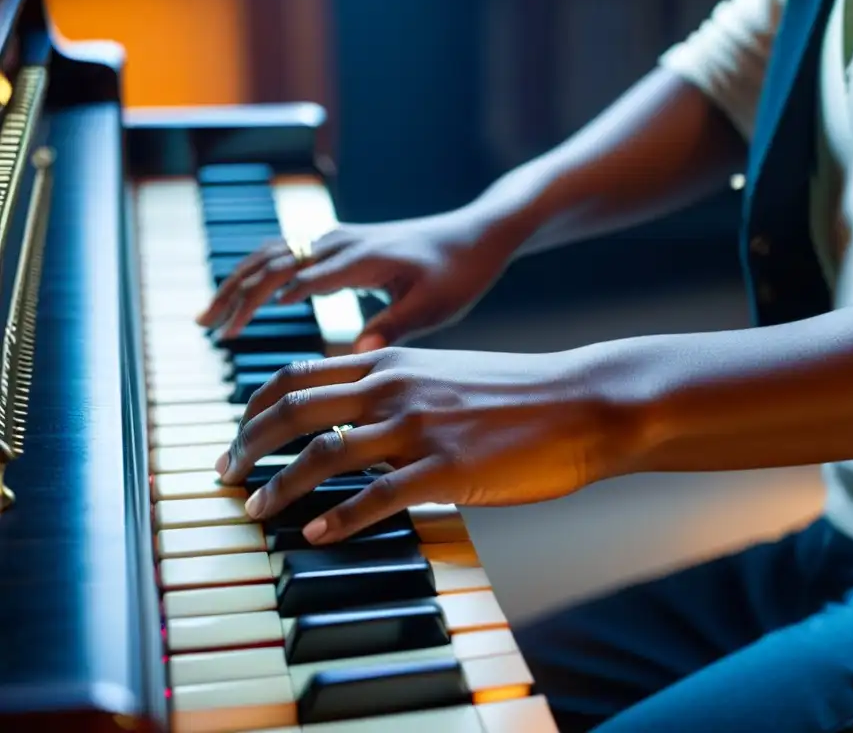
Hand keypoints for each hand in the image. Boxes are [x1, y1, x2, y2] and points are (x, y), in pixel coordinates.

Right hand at [196, 213, 516, 350]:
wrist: (474, 236)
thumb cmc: (458, 275)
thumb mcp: (433, 307)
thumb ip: (392, 327)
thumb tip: (356, 354)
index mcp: (364, 258)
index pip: (299, 278)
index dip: (261, 303)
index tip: (231, 334)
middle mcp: (343, 241)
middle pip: (273, 261)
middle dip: (235, 294)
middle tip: (206, 328)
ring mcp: (338, 236)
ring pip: (273, 253)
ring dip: (237, 281)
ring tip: (208, 316)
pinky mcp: (339, 240)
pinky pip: (286, 250)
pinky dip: (257, 272)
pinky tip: (242, 296)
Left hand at [214, 347, 636, 544]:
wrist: (582, 401)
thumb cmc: (519, 393)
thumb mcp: (446, 374)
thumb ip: (396, 387)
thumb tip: (354, 415)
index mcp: (392, 362)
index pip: (298, 375)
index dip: (255, 407)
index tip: (237, 435)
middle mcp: (395, 387)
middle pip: (293, 409)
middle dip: (247, 444)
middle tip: (224, 474)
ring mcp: (419, 427)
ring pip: (323, 454)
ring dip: (278, 485)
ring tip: (256, 510)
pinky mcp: (447, 469)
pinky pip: (376, 498)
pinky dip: (338, 520)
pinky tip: (316, 535)